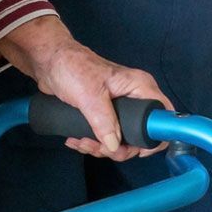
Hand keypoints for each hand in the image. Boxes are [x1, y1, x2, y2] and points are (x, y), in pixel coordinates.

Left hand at [0, 17, 168, 159]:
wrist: (48, 61)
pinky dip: (92, 143)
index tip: (137, 150)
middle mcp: (133, 98)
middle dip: (118, 148)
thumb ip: (104, 122)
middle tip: (98, 148)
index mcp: (139, 87)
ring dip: (101, 148)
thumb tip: (115, 147)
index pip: (163, 113)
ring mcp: (118, 108)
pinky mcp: (103, 115)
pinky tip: (76, 140)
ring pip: (120, 139)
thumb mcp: (90, 95)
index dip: (156, 136)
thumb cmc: (72, 68)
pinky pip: (105, 136)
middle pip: (140, 134)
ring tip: (80, 142)